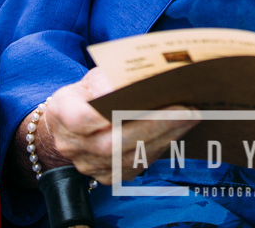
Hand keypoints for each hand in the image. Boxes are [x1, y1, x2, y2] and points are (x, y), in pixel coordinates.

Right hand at [31, 68, 198, 183]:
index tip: (149, 96)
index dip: (116, 109)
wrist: (69, 128)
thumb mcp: (92, 78)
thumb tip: (148, 78)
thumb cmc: (86, 96)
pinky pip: (138, 164)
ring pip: (130, 156)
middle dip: (155, 125)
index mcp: (63, 115)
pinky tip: (179, 130)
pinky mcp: (108, 176)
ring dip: (165, 136)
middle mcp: (74, 147)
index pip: (86, 117)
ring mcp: (91, 166)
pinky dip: (161, 146)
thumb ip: (112, 79)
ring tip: (191, 115)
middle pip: (114, 142)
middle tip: (187, 108)